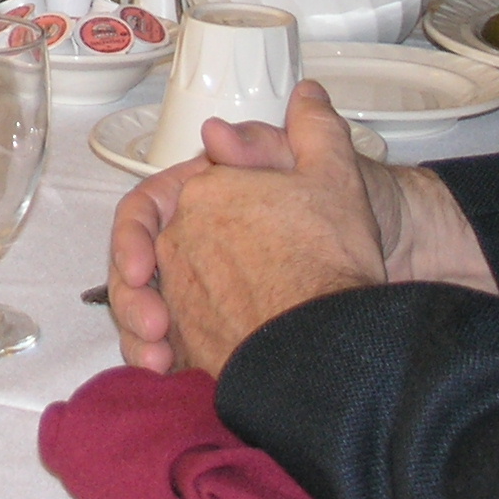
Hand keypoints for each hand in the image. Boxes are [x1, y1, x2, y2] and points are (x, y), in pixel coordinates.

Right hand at [106, 95, 498, 371]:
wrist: (367, 301)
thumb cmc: (347, 235)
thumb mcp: (327, 177)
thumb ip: (281, 143)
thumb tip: (232, 124)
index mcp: (208, 198)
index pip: (146, 211)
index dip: (132, 238)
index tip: (139, 267)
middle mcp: (192, 244)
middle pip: (136, 269)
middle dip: (132, 299)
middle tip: (153, 325)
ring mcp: (193, 294)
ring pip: (144, 312)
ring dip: (140, 334)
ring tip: (159, 357)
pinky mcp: (201, 336)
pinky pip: (165, 347)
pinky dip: (160, 361)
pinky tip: (170, 374)